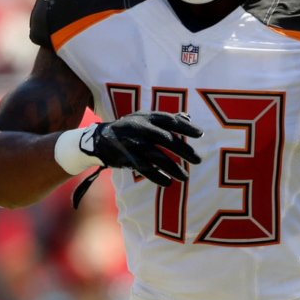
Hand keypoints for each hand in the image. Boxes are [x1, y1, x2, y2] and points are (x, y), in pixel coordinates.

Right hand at [81, 111, 203, 185]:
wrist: (99, 139)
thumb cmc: (129, 128)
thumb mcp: (144, 118)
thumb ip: (165, 119)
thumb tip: (188, 118)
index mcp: (146, 117)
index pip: (170, 120)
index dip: (186, 127)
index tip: (200, 134)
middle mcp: (139, 127)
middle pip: (166, 139)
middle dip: (183, 150)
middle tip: (198, 160)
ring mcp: (132, 142)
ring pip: (156, 156)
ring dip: (173, 168)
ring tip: (185, 177)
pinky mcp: (125, 157)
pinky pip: (144, 168)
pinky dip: (156, 176)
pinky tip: (168, 182)